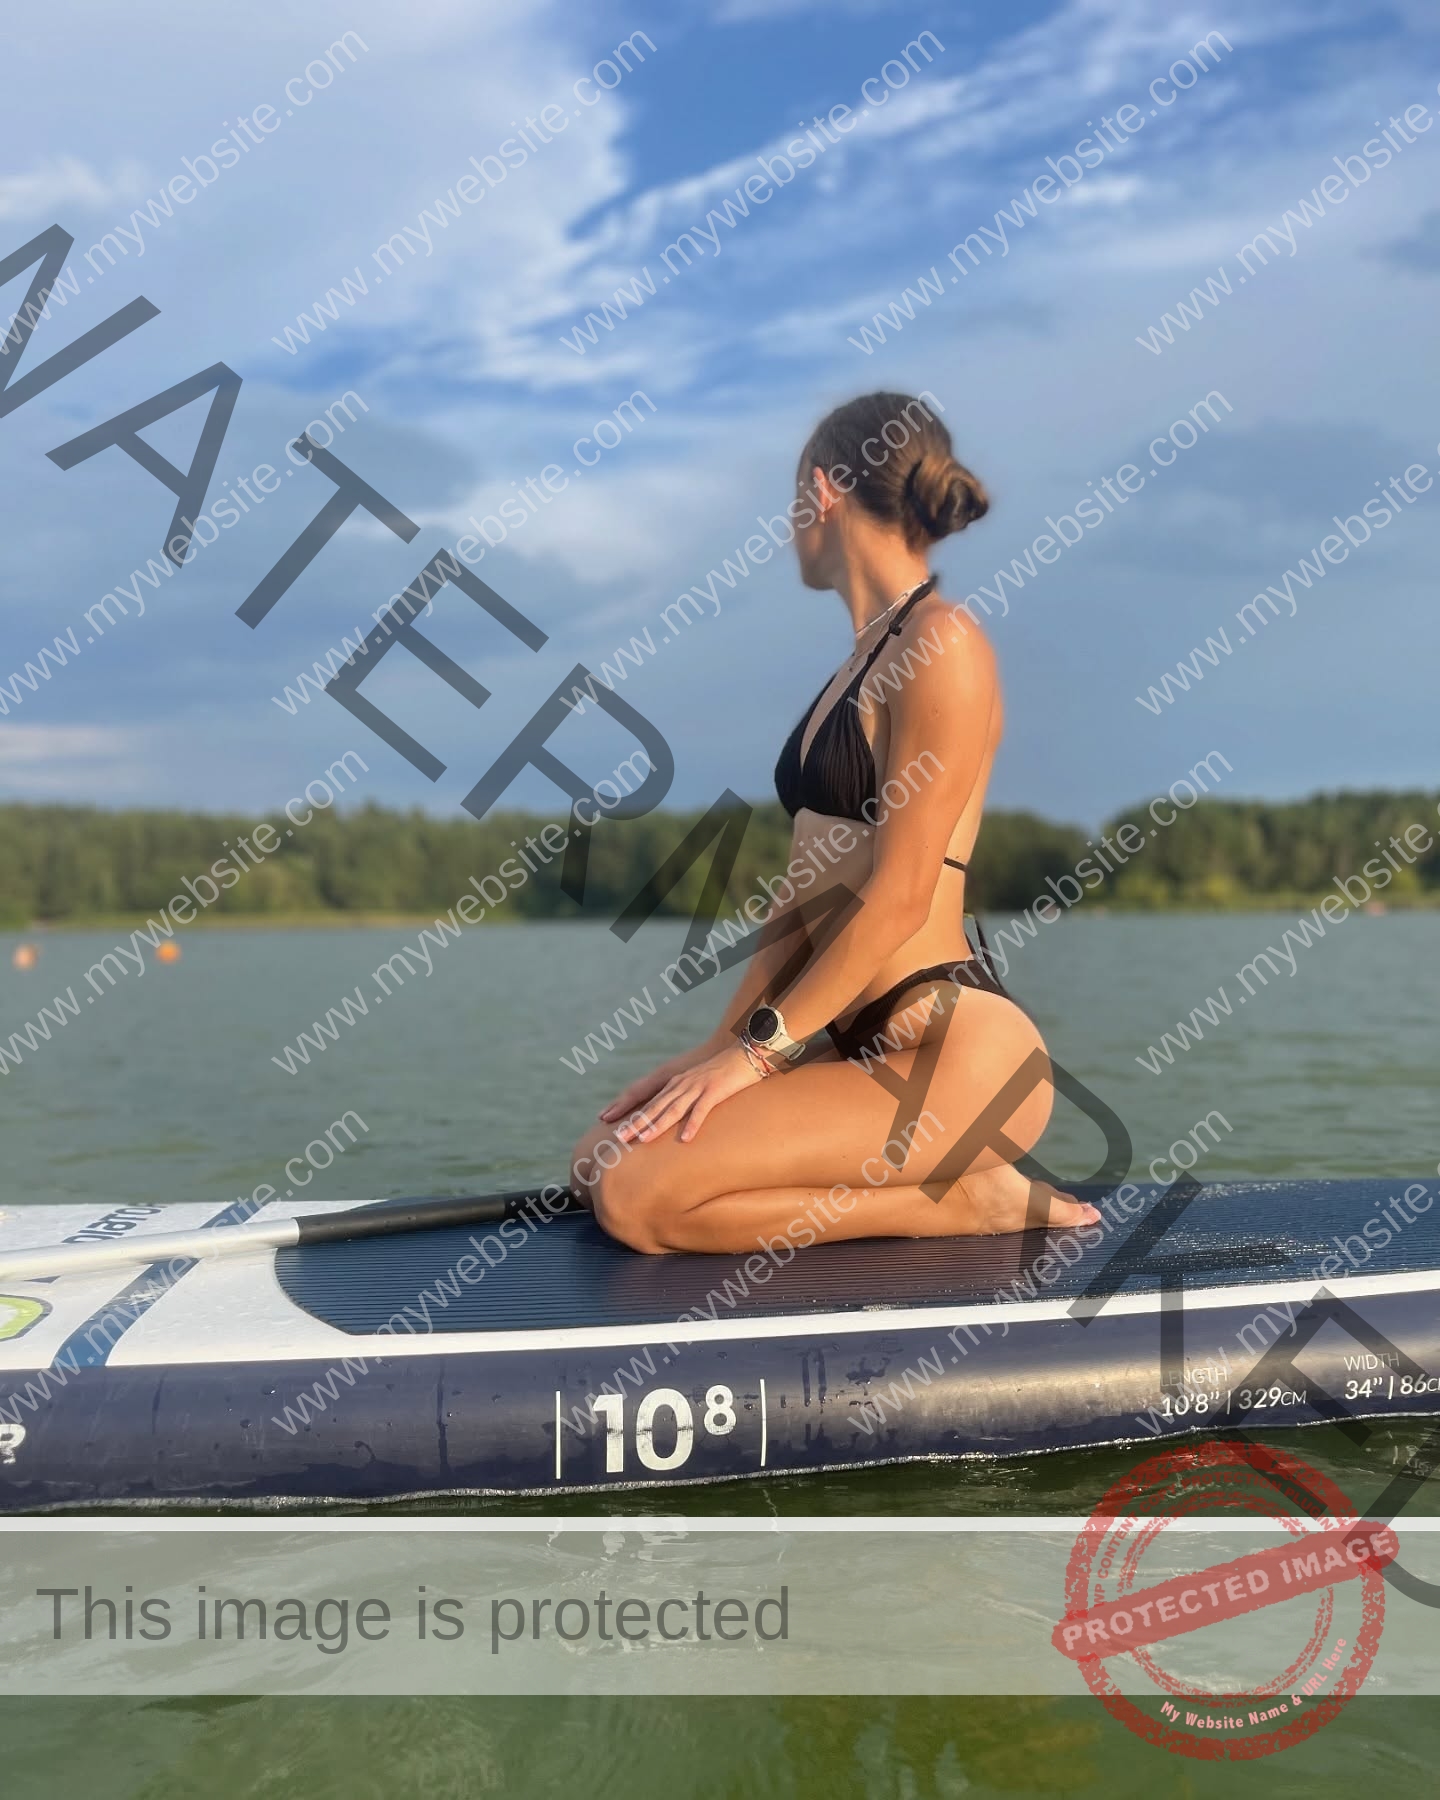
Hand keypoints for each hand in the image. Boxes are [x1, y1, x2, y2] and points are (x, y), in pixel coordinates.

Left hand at [613, 1043, 764, 1144]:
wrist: (746, 1054)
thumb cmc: (723, 1073)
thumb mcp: (698, 1085)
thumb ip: (685, 1098)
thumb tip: (673, 1116)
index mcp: (676, 1083)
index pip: (648, 1101)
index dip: (631, 1112)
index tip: (612, 1124)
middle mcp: (682, 1084)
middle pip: (655, 1106)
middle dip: (637, 1122)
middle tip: (619, 1138)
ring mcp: (698, 1087)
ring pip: (674, 1108)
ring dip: (658, 1124)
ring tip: (643, 1139)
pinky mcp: (715, 1090)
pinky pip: (702, 1109)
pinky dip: (693, 1124)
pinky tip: (686, 1138)